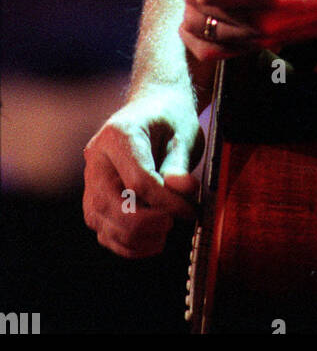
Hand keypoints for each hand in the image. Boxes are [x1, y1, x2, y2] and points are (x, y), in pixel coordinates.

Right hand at [83, 89, 200, 257]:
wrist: (153, 107)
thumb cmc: (169, 118)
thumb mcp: (183, 133)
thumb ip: (180, 165)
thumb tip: (183, 191)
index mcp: (118, 135)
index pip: (138, 180)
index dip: (166, 201)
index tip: (191, 210)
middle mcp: (96, 159)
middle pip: (113, 205)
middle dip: (147, 223)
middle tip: (176, 222)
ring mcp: (91, 181)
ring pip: (103, 222)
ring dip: (136, 238)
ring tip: (166, 233)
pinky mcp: (94, 199)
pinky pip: (103, 230)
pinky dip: (125, 243)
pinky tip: (151, 240)